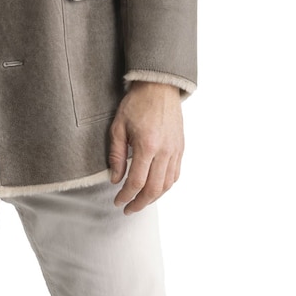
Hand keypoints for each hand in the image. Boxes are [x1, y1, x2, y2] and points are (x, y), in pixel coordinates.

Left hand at [109, 82, 183, 214]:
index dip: (126, 196)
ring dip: (153, 198)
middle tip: (128, 209)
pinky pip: (175, 174)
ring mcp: (175, 150)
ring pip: (167, 185)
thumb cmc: (136, 104)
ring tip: (140, 202)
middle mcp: (164, 151)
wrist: (158, 87)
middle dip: (140, 203)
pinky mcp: (181, 148)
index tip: (118, 202)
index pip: (137, 181)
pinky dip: (165, 186)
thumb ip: (116, 154)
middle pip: (154, 189)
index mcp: (147, 145)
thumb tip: (115, 179)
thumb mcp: (118, 126)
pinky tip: (155, 189)